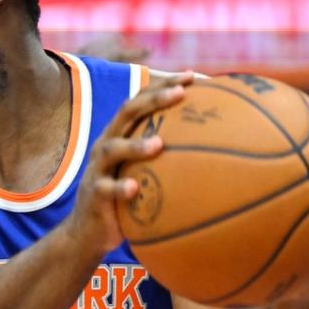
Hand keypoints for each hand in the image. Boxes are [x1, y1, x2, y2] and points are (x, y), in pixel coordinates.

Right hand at [67, 71, 194, 255]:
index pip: (140, 101)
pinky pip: (106, 189)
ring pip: (112, 149)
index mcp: (120, 135)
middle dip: (153, 100)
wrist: (88, 232)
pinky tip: (135, 189)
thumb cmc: (127, 200)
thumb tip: (220, 152)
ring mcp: (97, 169)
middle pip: (126, 113)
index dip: (163, 85)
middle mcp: (106, 145)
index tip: (192, 75)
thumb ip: (169, 159)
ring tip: (159, 144)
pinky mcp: (94, 195)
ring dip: (135, 145)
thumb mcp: (144, 174)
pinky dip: (120, 188)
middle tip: (181, 93)